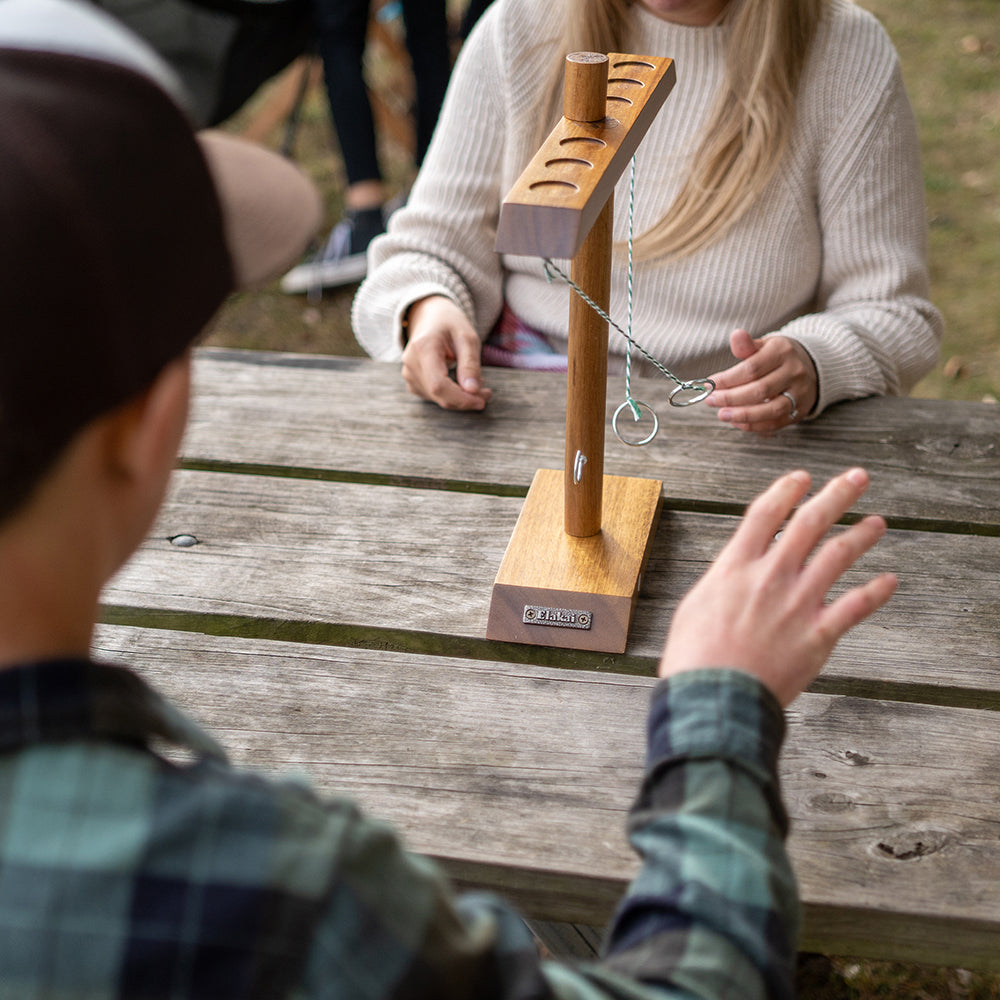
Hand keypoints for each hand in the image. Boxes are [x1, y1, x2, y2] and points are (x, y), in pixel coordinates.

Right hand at [400, 296, 492, 410]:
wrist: (430, 317)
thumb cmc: (450, 324)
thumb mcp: (467, 338)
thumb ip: (470, 364)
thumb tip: (473, 391)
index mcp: (423, 348)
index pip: (439, 385)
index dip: (461, 398)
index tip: (482, 401)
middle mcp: (411, 364)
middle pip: (439, 395)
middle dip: (466, 400)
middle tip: (486, 393)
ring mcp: (409, 375)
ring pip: (438, 399)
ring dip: (461, 398)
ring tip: (476, 382)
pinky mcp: (413, 382)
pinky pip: (434, 397)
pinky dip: (452, 396)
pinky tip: (462, 383)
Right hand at [659, 468, 896, 706]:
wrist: (713, 698)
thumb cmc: (695, 658)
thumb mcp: (694, 607)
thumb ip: (721, 584)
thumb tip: (732, 574)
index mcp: (734, 568)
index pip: (764, 515)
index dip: (785, 491)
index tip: (802, 478)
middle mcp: (769, 577)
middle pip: (809, 523)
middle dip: (836, 495)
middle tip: (857, 478)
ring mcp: (797, 604)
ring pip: (838, 556)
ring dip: (862, 534)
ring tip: (878, 522)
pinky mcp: (818, 635)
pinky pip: (856, 606)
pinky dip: (877, 591)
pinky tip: (890, 580)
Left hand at [705, 329, 817, 434]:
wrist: (811, 367)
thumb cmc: (779, 357)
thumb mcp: (765, 345)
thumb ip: (747, 345)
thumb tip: (736, 335)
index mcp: (782, 352)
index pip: (752, 368)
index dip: (728, 379)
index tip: (711, 384)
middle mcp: (794, 373)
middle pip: (760, 390)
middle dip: (731, 398)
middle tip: (711, 400)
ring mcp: (799, 394)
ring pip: (770, 410)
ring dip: (742, 415)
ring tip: (722, 414)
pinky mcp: (799, 411)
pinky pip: (774, 423)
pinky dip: (753, 425)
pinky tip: (736, 421)